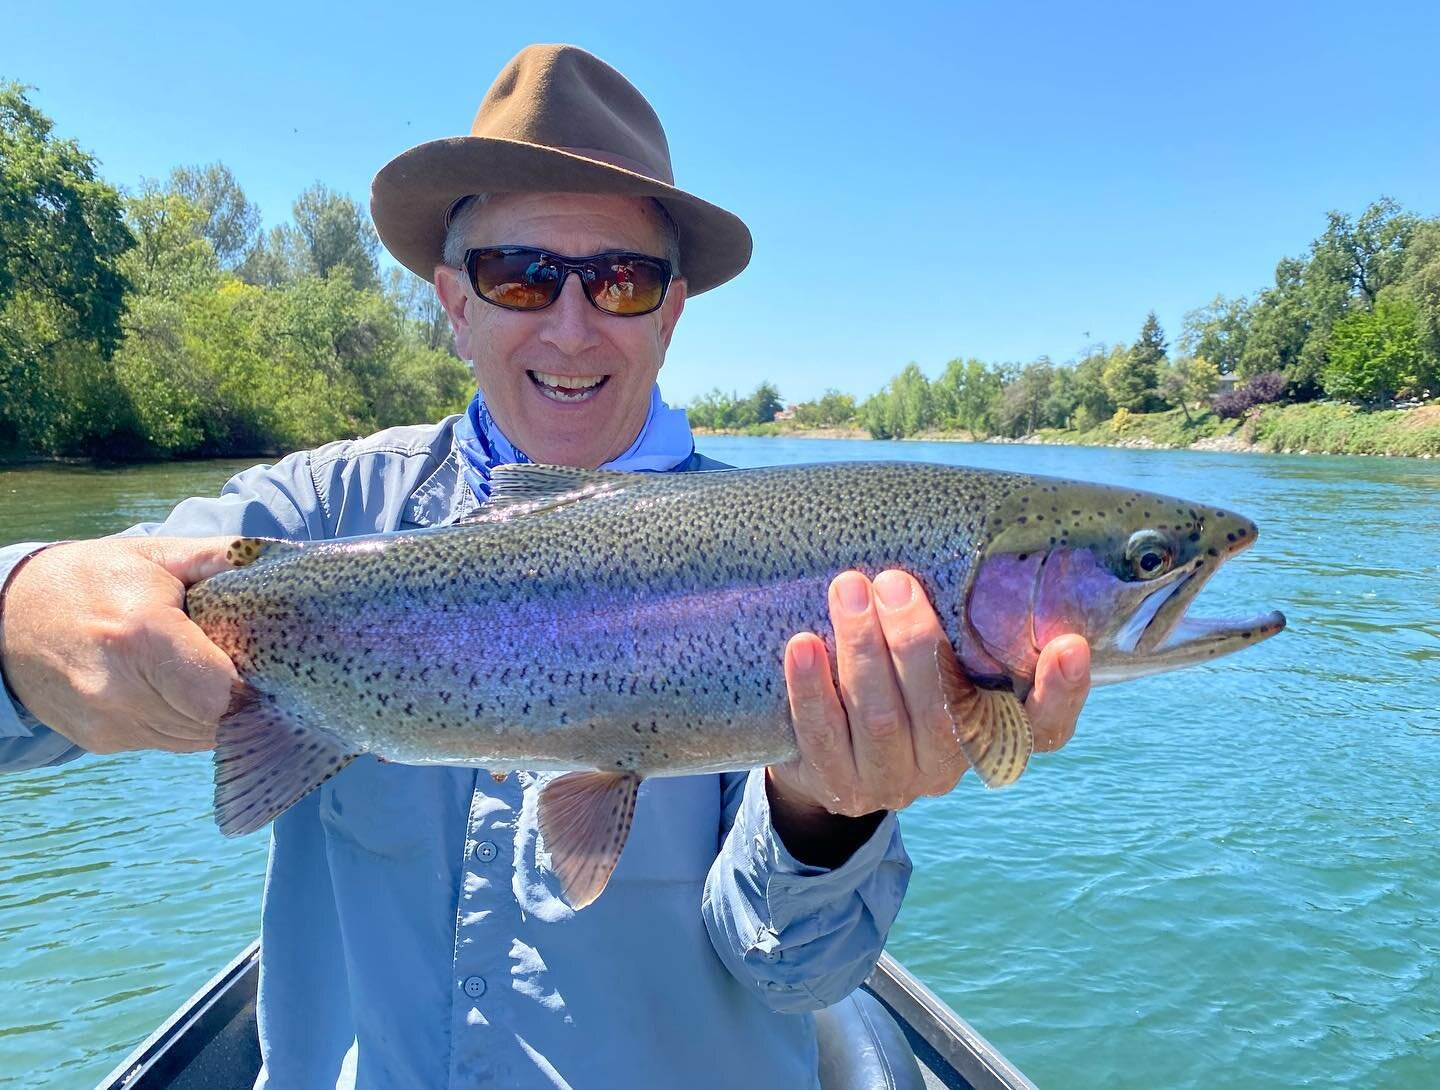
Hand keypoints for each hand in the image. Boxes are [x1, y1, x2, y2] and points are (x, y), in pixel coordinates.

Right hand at [0, 537, 240, 753]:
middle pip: (215, 720)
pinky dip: (185, 721)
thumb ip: (219, 556)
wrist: (6, 618)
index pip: (223, 692)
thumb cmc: (90, 579)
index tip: (263, 662)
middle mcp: (121, 690)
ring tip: (211, 675)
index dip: (252, 682)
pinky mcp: (102, 741)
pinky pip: (168, 742)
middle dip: (240, 698)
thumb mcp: (154, 555)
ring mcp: (109, 723)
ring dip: (214, 714)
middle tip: (246, 668)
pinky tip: (179, 690)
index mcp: (141, 636)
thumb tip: (277, 556)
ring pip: (195, 738)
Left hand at [767, 569, 1090, 862]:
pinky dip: (812, 688)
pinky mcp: (838, 785)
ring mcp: (892, 783)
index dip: (1062, 693)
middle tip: (893, 581)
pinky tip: (803, 645)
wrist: (824, 755)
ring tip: (848, 589)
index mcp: (988, 735)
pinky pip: (822, 736)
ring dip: (863, 649)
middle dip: (915, 641)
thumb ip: (961, 628)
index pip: (1043, 728)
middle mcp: (946, 767)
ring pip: (880, 719)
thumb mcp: (936, 664)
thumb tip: (969, 543)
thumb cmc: (893, 685)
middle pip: (941, 711)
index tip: (1069, 645)